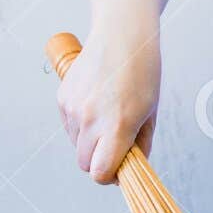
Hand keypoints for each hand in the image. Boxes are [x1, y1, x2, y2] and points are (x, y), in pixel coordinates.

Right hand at [57, 22, 160, 183]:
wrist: (121, 35)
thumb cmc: (142, 72)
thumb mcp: (150, 112)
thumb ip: (140, 144)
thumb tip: (131, 167)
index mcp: (117, 126)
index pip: (100, 173)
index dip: (110, 176)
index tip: (119, 170)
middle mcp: (90, 120)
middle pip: (85, 164)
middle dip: (99, 161)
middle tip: (115, 147)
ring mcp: (73, 109)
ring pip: (76, 145)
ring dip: (90, 142)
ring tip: (108, 116)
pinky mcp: (63, 99)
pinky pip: (69, 126)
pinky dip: (81, 124)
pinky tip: (97, 103)